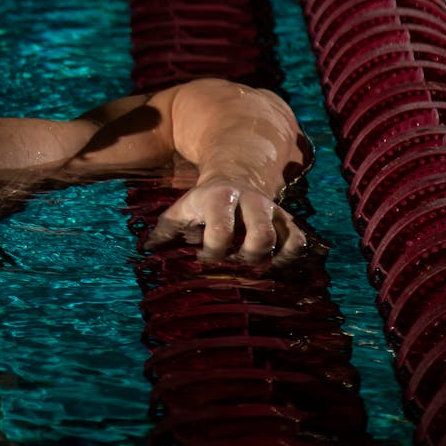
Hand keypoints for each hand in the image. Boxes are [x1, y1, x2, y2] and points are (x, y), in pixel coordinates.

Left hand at [146, 177, 306, 264]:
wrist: (234, 178)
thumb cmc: (202, 202)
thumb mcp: (181, 209)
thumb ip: (165, 228)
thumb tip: (148, 249)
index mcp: (220, 198)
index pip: (222, 231)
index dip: (213, 253)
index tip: (203, 258)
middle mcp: (251, 202)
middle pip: (261, 235)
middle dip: (247, 258)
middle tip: (232, 265)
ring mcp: (272, 211)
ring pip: (284, 239)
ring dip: (268, 261)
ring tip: (250, 268)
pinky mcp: (287, 220)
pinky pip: (298, 242)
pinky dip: (288, 258)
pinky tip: (271, 265)